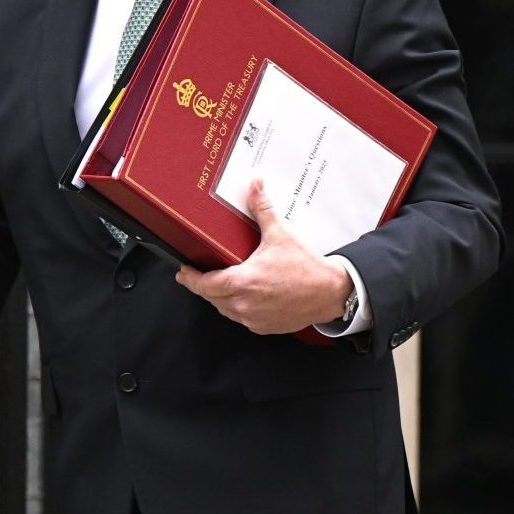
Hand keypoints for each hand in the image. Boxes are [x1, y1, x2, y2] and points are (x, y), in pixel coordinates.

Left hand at [175, 179, 351, 334]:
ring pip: (225, 310)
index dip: (190, 279)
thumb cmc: (307, 268)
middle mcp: (245, 304)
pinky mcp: (264, 327)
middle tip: (197, 276)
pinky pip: (242, 318)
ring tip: (218, 285)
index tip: (183, 273)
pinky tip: (241, 297)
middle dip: (203, 286)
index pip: (204, 285)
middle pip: (211, 298)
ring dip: (219, 298)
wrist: (331, 292)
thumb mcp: (280, 234)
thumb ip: (262, 209)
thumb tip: (255, 186)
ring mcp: (254, 318)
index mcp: (243, 282)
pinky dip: (237, 308)